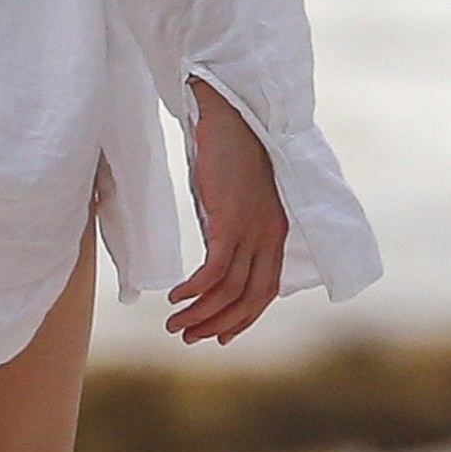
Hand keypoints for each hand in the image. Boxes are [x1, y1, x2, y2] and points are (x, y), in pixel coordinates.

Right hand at [167, 81, 286, 343]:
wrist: (230, 116)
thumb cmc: (227, 155)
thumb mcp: (235, 200)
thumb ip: (230, 229)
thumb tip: (213, 256)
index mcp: (274, 234)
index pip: (265, 292)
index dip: (243, 319)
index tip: (218, 336)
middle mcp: (269, 236)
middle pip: (249, 298)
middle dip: (219, 324)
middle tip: (189, 336)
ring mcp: (252, 229)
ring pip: (231, 289)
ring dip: (201, 312)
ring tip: (176, 324)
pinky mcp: (230, 219)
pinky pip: (215, 269)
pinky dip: (196, 289)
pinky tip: (176, 296)